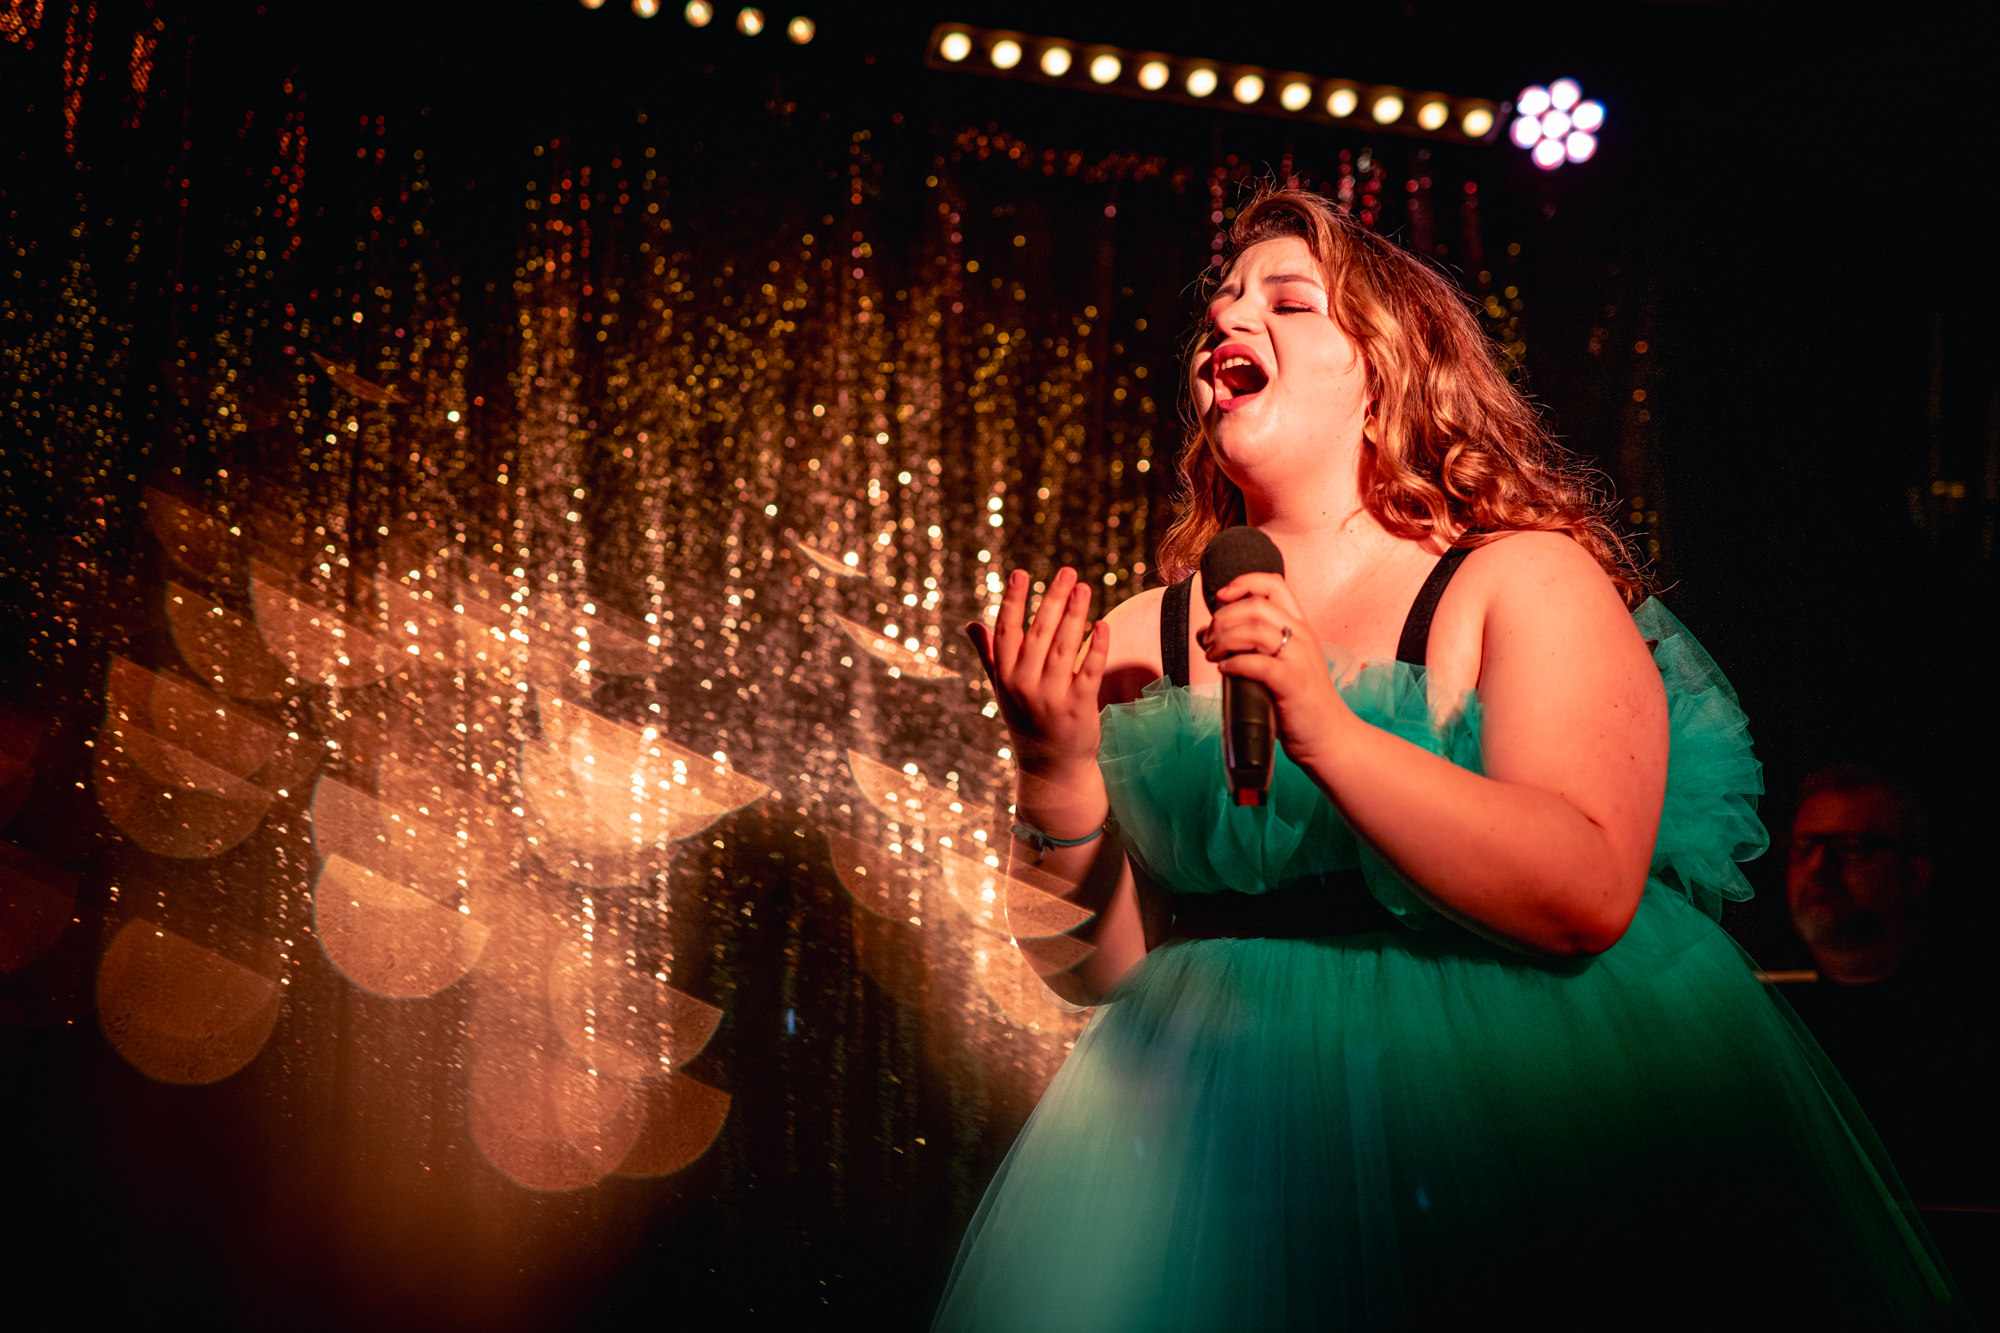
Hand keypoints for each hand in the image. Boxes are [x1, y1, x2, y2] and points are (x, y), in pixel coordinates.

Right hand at [965, 567, 1108, 779]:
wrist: (1049, 767)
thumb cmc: (1026, 720)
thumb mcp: (1002, 689)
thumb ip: (989, 655)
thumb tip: (970, 624)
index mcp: (1005, 677)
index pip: (1006, 632)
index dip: (1013, 602)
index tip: (1020, 573)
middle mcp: (1024, 685)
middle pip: (1039, 634)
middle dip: (1053, 599)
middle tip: (1067, 572)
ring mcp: (1051, 698)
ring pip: (1065, 648)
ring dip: (1075, 615)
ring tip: (1083, 587)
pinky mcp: (1078, 709)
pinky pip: (1089, 671)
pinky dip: (1096, 647)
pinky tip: (1102, 625)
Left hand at [1197, 571, 1352, 768]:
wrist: (1329, 735)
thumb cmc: (1298, 701)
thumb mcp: (1278, 663)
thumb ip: (1247, 645)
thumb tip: (1204, 633)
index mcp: (1300, 626)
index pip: (1272, 584)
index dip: (1242, 583)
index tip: (1220, 598)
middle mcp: (1302, 636)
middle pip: (1256, 605)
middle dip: (1223, 618)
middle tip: (1209, 640)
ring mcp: (1298, 658)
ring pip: (1254, 629)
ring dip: (1224, 640)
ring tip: (1213, 656)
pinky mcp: (1291, 683)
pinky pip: (1256, 663)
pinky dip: (1234, 664)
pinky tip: (1225, 670)